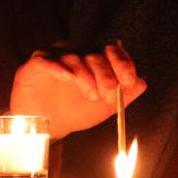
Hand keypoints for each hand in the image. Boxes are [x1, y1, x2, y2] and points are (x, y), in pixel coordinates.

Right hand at [9, 41, 147, 139]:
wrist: (48, 125)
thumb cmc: (76, 111)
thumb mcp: (106, 107)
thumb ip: (124, 94)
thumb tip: (141, 82)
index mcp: (95, 61)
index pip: (112, 51)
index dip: (122, 63)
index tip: (128, 79)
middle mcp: (77, 54)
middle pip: (94, 54)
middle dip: (105, 74)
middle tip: (108, 95)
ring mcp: (56, 58)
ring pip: (73, 57)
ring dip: (85, 75)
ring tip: (91, 95)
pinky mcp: (36, 65)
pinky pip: (46, 60)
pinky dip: (58, 67)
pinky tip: (68, 77)